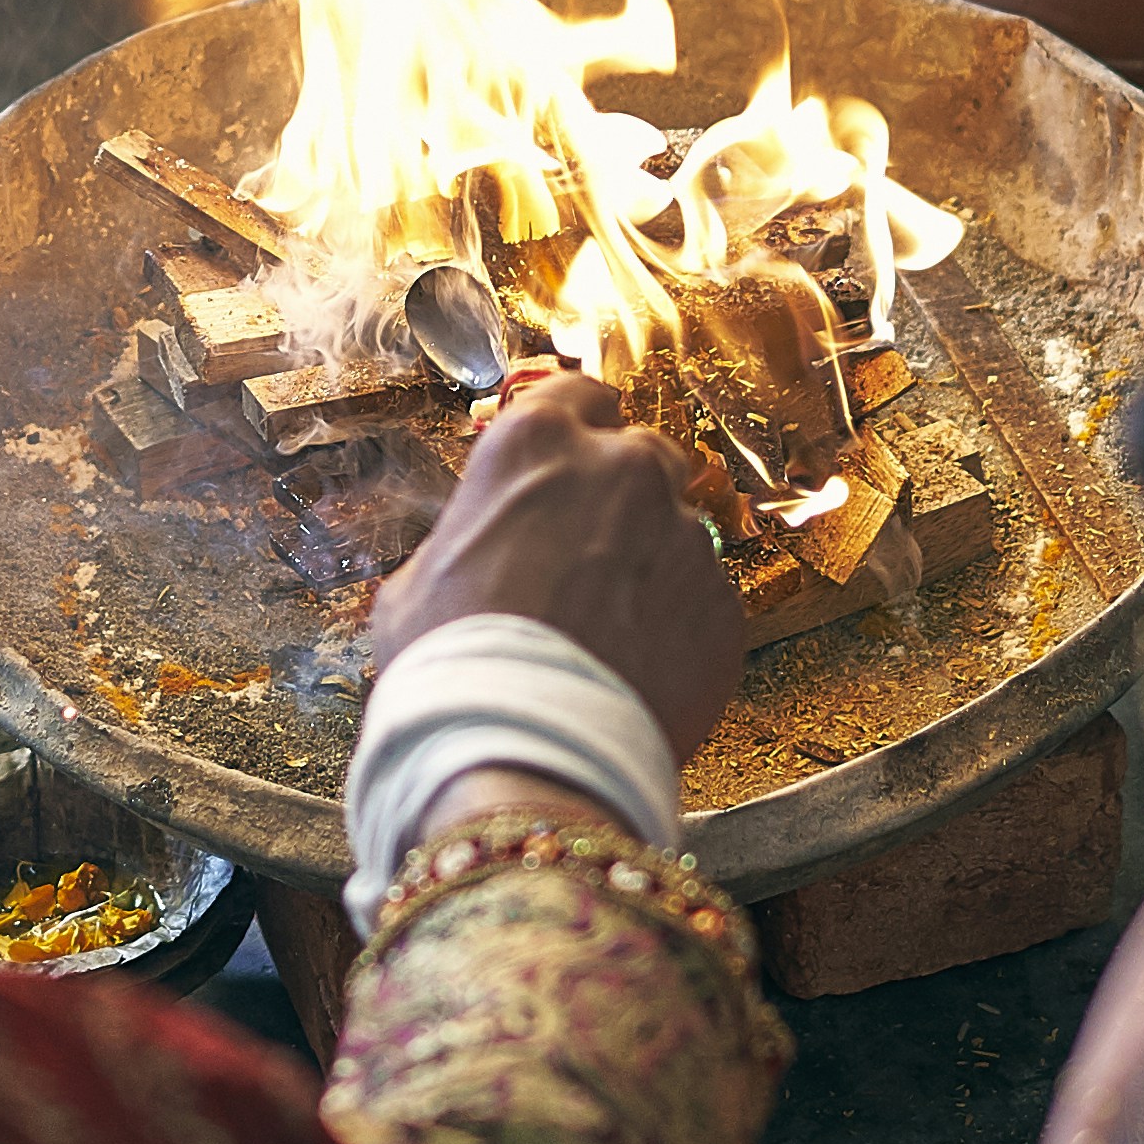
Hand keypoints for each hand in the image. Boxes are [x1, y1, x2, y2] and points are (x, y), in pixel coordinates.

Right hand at [368, 371, 740, 768]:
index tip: (577, 444)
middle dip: (621, 493)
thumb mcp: (420, 579)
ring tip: (606, 630)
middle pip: (642, 454)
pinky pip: (704, 601)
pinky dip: (677, 626)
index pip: (577, 390)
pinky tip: (636, 668)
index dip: (577, 421)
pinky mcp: (723, 605)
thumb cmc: (452, 664)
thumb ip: (472, 534)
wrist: (522, 753)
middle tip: (586, 553)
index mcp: (537, 443)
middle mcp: (623, 470)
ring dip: (650, 565)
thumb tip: (484, 545)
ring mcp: (684, 535)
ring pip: (678, 530)